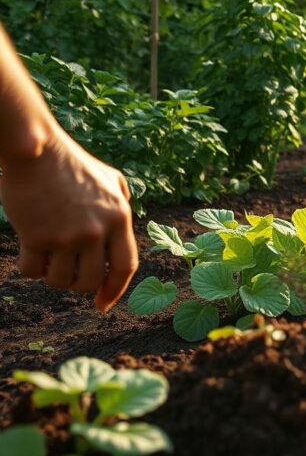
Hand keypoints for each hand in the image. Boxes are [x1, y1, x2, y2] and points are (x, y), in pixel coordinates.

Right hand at [0, 130, 137, 310]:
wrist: (37, 150)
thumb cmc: (72, 163)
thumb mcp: (110, 178)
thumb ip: (122, 203)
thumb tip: (126, 225)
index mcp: (119, 218)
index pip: (126, 266)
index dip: (115, 290)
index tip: (103, 305)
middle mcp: (97, 230)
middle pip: (91, 281)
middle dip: (78, 284)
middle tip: (67, 271)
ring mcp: (67, 235)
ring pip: (60, 281)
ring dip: (52, 276)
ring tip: (48, 256)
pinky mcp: (37, 237)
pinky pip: (32, 271)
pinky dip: (29, 267)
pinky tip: (29, 251)